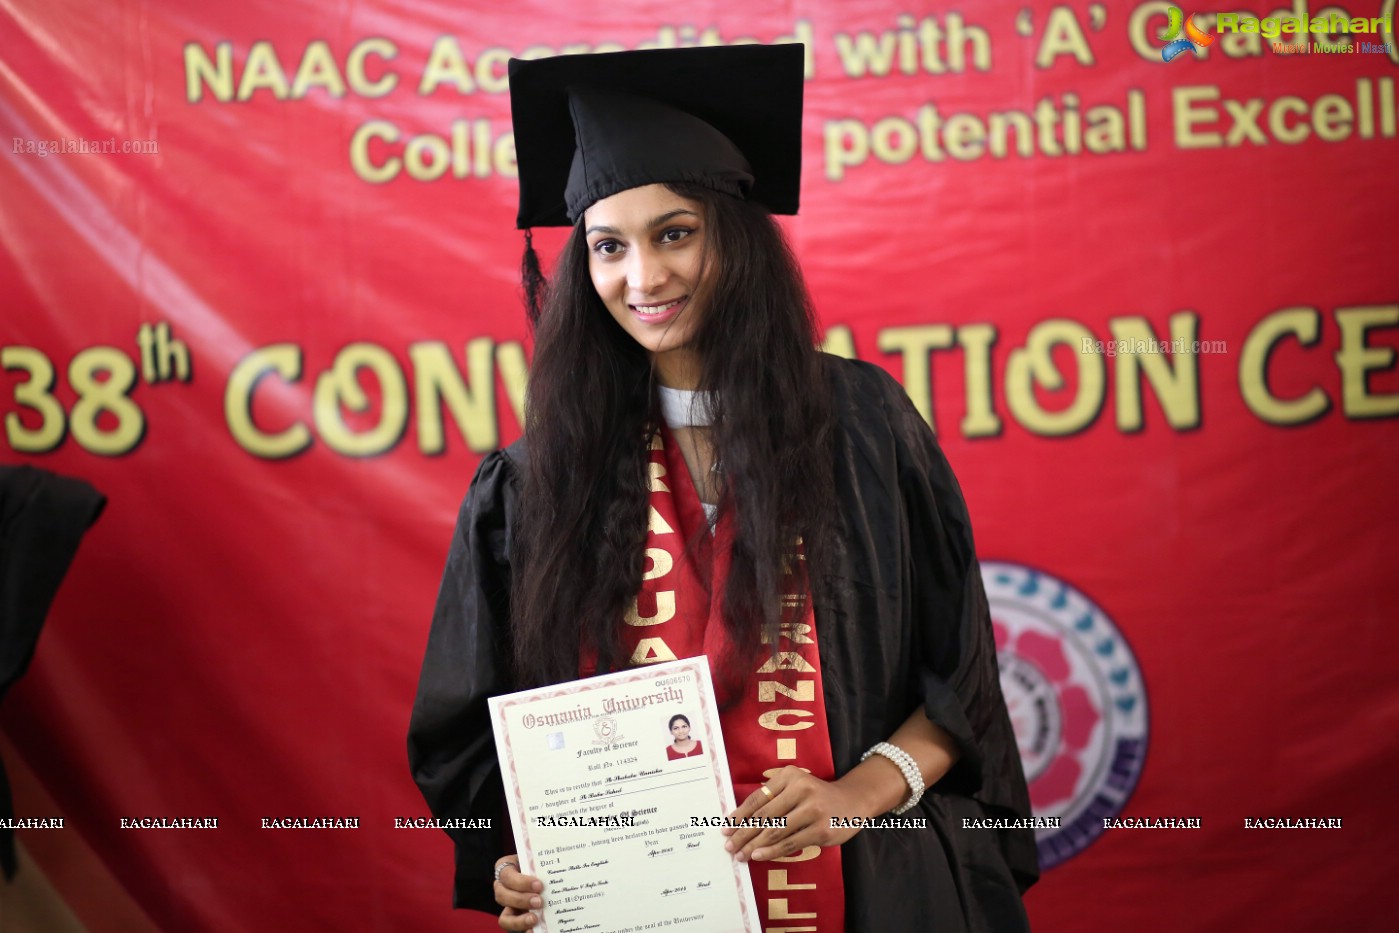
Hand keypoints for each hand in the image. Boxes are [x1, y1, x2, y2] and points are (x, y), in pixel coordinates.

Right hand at [493, 858, 543, 930]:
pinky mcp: (515, 920)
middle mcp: (502, 888)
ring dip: (519, 920)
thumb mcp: (538, 858)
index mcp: (506, 869)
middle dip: (521, 900)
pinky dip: (523, 930)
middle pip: (502, 896)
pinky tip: (534, 931)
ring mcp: (508, 906)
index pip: (506, 875)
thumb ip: (542, 860)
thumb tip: (559, 855)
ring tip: (535, 919)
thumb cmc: (540, 863)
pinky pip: (514, 929)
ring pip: (504, 918)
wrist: (544, 875)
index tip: (539, 885)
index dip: (521, 882)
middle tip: (539, 901)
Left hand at [720, 767, 867, 861]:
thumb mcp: (795, 787)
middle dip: (743, 834)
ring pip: (775, 831)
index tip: (725, 829)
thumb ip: (773, 799)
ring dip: (754, 845)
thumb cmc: (816, 797)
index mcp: (790, 776)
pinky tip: (759, 856)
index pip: (758, 798)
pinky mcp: (821, 830)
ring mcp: (813, 810)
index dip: (739, 815)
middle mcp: (801, 789)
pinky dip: (772, 851)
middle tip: (729, 846)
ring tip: (741, 855)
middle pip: (764, 816)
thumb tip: (740, 822)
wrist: (852, 802)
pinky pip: (790, 843)